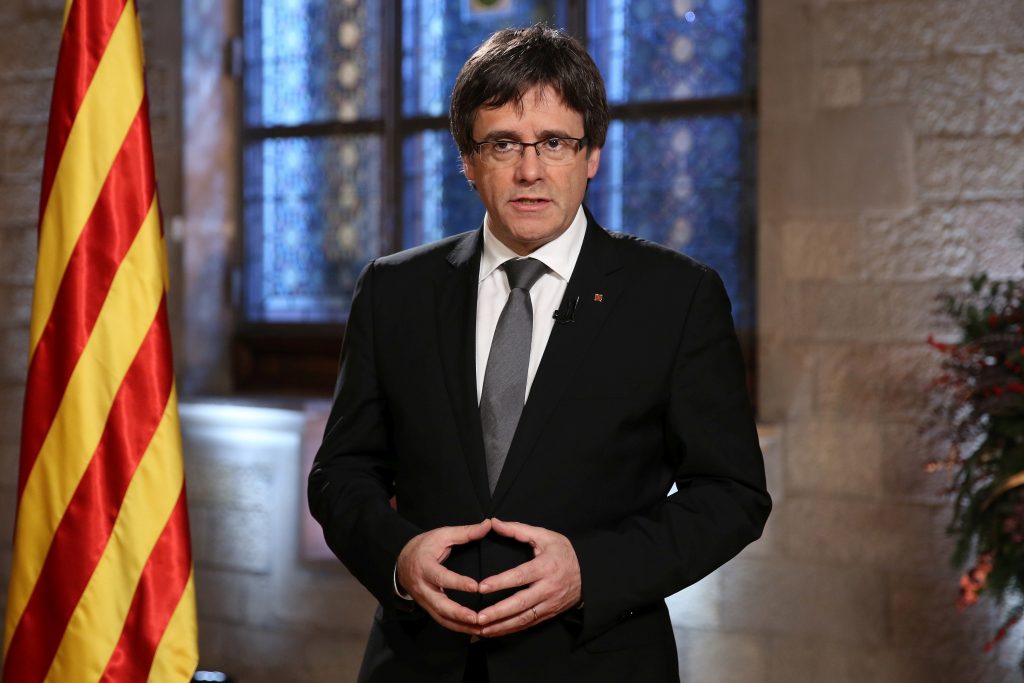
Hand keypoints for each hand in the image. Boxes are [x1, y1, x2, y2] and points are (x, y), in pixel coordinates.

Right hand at [396, 519, 490, 634]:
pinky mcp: (428, 608)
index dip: (458, 583)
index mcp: (425, 567)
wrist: (401, 561)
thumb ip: (465, 532)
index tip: (476, 587)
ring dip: (461, 626)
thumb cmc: (424, 546)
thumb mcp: (441, 535)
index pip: (441, 577)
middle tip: (477, 618)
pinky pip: (442, 621)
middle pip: (439, 605)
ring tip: (481, 629)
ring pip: (441, 618)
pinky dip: (457, 628)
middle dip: (459, 613)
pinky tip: (473, 631)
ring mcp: (424, 600)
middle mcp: (423, 587)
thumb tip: (487, 524)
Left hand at [476, 518, 581, 636]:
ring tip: (482, 628)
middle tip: (479, 616)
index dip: (501, 582)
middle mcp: (548, 588)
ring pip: (524, 618)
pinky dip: (511, 629)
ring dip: (502, 625)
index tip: (482, 587)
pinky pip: (528, 624)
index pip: (521, 576)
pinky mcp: (549, 614)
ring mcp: (549, 604)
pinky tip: (495, 630)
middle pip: (521, 603)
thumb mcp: (545, 536)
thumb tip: (495, 523)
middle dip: (499, 611)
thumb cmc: (563, 552)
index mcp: (546, 567)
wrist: (589, 574)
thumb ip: (518, 530)